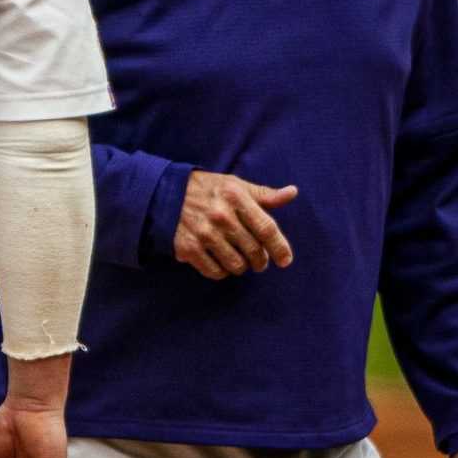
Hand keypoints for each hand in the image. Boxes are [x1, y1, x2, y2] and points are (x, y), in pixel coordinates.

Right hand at [174, 171, 298, 278]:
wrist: (164, 193)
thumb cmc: (207, 189)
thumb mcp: (235, 185)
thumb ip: (264, 194)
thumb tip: (292, 193)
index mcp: (235, 197)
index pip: (266, 228)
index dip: (280, 248)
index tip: (285, 261)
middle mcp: (220, 216)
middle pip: (253, 250)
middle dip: (261, 261)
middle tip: (260, 262)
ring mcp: (203, 233)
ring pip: (236, 264)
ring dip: (242, 267)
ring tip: (240, 261)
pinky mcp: (188, 248)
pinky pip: (215, 271)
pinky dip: (222, 272)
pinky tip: (221, 263)